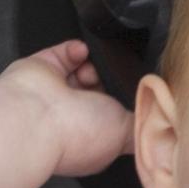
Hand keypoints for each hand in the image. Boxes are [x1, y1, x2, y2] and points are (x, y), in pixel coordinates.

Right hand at [0, 40, 134, 178]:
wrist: (35, 117)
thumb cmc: (78, 134)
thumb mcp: (126, 134)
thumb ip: (140, 124)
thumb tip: (153, 122)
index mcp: (90, 137)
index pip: (114, 116)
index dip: (126, 104)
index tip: (140, 91)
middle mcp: (71, 117)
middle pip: (101, 90)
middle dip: (112, 82)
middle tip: (118, 79)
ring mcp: (55, 93)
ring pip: (85, 70)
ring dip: (95, 66)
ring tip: (93, 72)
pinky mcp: (42, 70)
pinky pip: (66, 53)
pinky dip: (76, 50)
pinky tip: (80, 54)